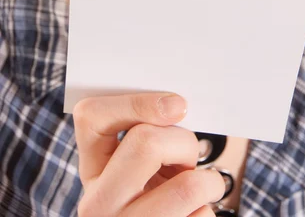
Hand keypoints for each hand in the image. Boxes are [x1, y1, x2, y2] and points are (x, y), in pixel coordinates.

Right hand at [73, 91, 224, 215]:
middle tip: (187, 159)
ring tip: (202, 187)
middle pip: (146, 142)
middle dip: (185, 143)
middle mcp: (99, 202)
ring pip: (187, 186)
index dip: (138, 102)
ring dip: (208, 181)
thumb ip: (147, 132)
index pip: (92, 116)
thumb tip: (176, 106)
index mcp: (92, 170)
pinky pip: (202, 215)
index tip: (177, 105)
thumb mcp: (138, 164)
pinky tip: (194, 212)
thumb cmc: (153, 196)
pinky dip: (209, 208)